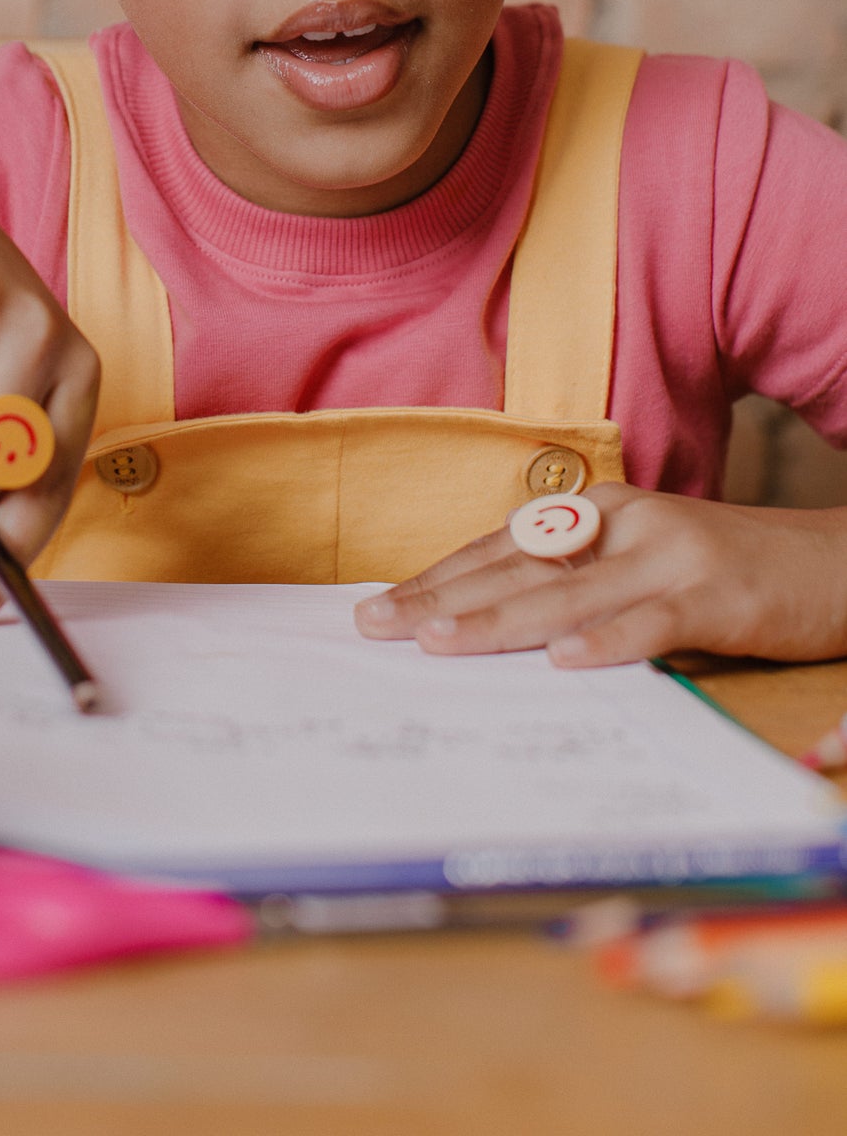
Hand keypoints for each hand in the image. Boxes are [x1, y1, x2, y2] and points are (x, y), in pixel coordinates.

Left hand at [354, 485, 846, 667]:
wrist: (830, 563)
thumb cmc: (724, 572)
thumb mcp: (640, 564)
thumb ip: (577, 584)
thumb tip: (490, 623)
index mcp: (598, 514)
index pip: (499, 549)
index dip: (437, 578)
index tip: (378, 607)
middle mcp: (624, 525)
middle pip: (517, 568)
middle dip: (440, 600)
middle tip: (376, 627)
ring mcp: (670, 557)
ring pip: (568, 596)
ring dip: (499, 621)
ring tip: (440, 641)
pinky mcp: (716, 595)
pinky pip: (653, 623)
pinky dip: (608, 643)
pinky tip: (564, 663)